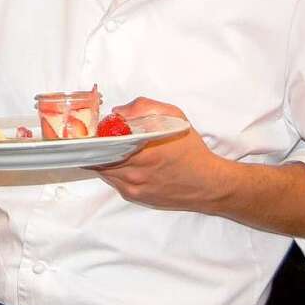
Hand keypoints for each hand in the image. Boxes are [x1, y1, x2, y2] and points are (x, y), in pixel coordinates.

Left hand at [93, 98, 227, 212]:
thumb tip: (117, 112)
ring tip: (110, 148)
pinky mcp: (135, 196)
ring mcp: (134, 187)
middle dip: (97, 146)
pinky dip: (113, 170)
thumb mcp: (173, 117)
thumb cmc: (192, 150)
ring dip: (103, 159)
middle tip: (98, 136)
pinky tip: (123, 162)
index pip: (104, 143)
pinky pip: (114, 181)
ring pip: (104, 170)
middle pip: (100, 157)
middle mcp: (136, 172)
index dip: (96, 135)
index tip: (94, 128)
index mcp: (144, 151)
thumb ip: (143, 108)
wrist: (209, 184)